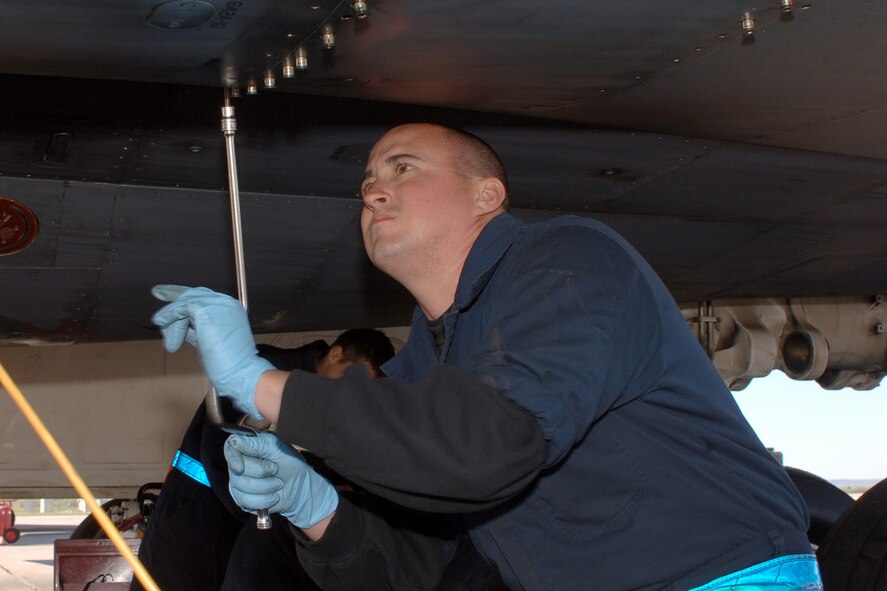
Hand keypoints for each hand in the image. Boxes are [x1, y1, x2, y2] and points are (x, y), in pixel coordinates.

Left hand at [151, 285, 273, 419]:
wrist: (240, 371)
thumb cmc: (229, 363)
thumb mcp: (210, 340)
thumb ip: (198, 328)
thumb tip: (180, 324)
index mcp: (230, 309)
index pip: (204, 296)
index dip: (185, 294)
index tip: (168, 294)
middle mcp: (226, 303)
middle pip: (194, 293)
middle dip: (173, 293)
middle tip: (157, 292)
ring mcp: (217, 305)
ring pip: (185, 302)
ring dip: (171, 317)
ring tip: (164, 331)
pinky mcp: (205, 311)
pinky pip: (181, 310)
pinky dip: (172, 322)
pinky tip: (170, 336)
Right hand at [225, 432, 338, 528]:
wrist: (300, 487)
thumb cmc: (290, 463)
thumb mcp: (278, 448)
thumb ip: (257, 444)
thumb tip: (236, 441)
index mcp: (246, 447)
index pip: (230, 448)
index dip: (233, 458)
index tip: (240, 467)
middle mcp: (238, 464)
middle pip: (237, 471)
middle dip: (261, 472)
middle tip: (275, 469)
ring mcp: (238, 483)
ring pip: (242, 487)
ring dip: (266, 486)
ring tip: (278, 483)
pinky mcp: (243, 499)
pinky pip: (246, 502)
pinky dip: (265, 500)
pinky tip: (274, 496)